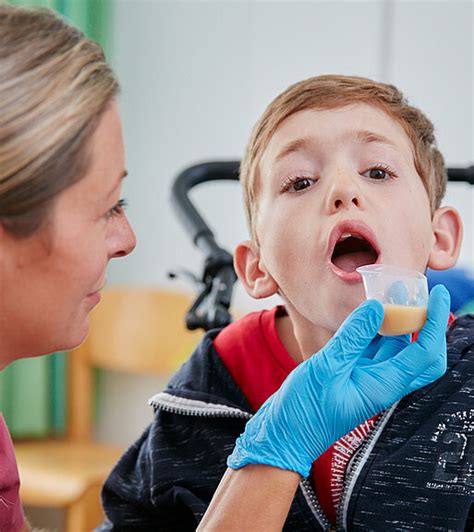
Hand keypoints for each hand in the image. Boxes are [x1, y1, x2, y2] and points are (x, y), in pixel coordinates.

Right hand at [227, 285, 449, 477]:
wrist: (284, 433)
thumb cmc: (304, 410)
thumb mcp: (326, 368)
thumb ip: (351, 337)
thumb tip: (377, 307)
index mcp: (383, 385)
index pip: (424, 353)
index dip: (434, 322)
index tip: (437, 294)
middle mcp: (381, 381)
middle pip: (418, 350)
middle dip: (424, 321)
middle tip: (416, 293)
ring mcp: (366, 377)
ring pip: (394, 346)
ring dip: (397, 321)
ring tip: (390, 293)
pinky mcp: (351, 372)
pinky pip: (371, 346)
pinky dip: (373, 328)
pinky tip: (363, 311)